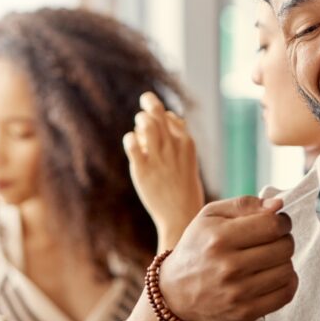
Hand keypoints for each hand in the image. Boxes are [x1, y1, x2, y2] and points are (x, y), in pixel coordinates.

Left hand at [124, 92, 204, 248]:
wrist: (181, 216)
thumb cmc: (185, 189)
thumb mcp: (189, 160)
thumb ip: (181, 138)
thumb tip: (172, 116)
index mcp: (187, 144)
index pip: (170, 117)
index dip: (161, 116)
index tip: (158, 126)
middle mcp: (173, 147)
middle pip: (157, 113)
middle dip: (148, 104)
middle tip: (143, 110)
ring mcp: (158, 157)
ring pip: (144, 122)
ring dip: (139, 121)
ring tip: (140, 133)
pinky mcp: (142, 169)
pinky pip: (132, 142)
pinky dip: (130, 139)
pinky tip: (133, 145)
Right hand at [159, 196, 297, 320]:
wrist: (175, 294)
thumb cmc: (197, 248)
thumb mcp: (210, 216)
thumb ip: (244, 204)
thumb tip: (278, 205)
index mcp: (219, 238)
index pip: (273, 225)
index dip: (283, 221)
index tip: (279, 223)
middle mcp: (228, 267)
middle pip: (284, 248)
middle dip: (284, 240)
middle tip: (274, 241)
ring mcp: (237, 293)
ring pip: (287, 270)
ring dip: (284, 261)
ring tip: (270, 259)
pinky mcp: (244, 313)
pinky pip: (285, 294)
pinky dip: (287, 282)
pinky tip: (274, 276)